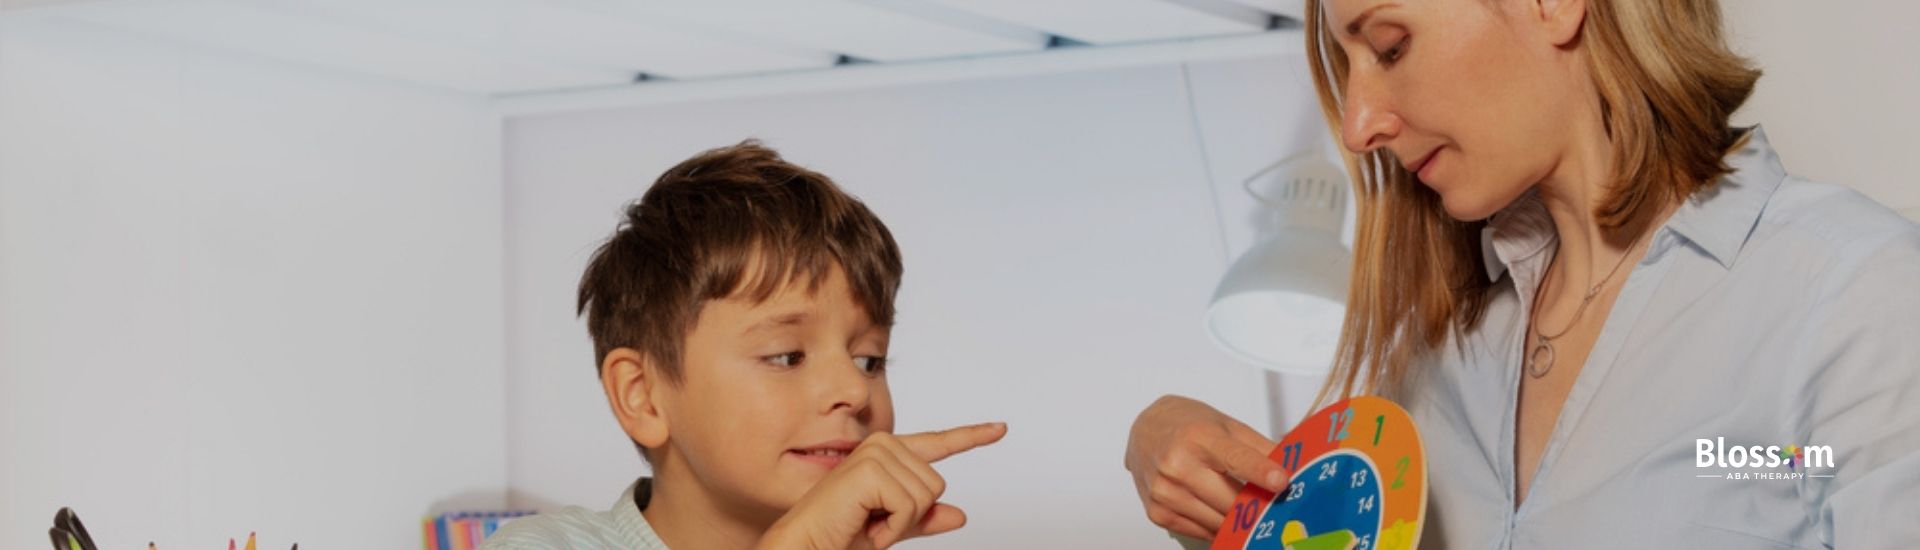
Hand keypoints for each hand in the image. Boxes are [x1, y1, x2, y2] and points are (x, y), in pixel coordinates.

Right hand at [761, 422, 1007, 549]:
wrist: (807, 545)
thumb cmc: (840, 535)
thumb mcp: (892, 527)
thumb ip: (923, 519)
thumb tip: (960, 515)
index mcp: (887, 456)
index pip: (937, 444)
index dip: (971, 436)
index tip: (1000, 428)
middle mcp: (882, 445)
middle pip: (937, 484)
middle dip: (911, 515)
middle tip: (874, 521)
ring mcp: (876, 453)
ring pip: (927, 495)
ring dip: (900, 522)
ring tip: (867, 521)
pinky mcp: (870, 468)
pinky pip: (910, 505)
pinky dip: (891, 526)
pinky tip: (865, 522)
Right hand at [1125, 395, 1283, 539]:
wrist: (1144, 430)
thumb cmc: (1187, 425)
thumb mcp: (1226, 424)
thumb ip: (1260, 447)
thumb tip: (1293, 468)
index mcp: (1199, 436)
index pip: (1235, 458)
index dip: (1260, 472)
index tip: (1282, 482)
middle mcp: (1177, 464)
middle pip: (1229, 499)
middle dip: (1257, 506)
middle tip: (1275, 507)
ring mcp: (1166, 491)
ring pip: (1217, 521)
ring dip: (1238, 521)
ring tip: (1249, 511)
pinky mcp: (1158, 512)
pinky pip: (1199, 532)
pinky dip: (1216, 526)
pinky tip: (1220, 513)